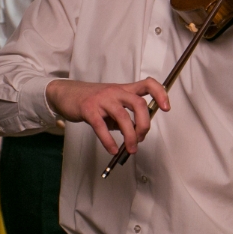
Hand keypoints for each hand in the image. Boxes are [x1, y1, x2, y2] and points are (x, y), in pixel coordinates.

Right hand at [46, 78, 169, 155]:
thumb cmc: (93, 100)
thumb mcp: (113, 104)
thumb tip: (136, 134)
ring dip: (130, 136)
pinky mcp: (88, 109)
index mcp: (124, 89)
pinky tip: (113, 149)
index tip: (166, 107)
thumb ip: (125, 116)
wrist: (66, 94)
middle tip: (142, 138)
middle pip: (139, 104)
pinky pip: (101, 127)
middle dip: (145, 124)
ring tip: (131, 149)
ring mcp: (102, 99)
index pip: (148, 84)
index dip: (160, 93)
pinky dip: (109, 141)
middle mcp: (116, 91)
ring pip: (123, 116)